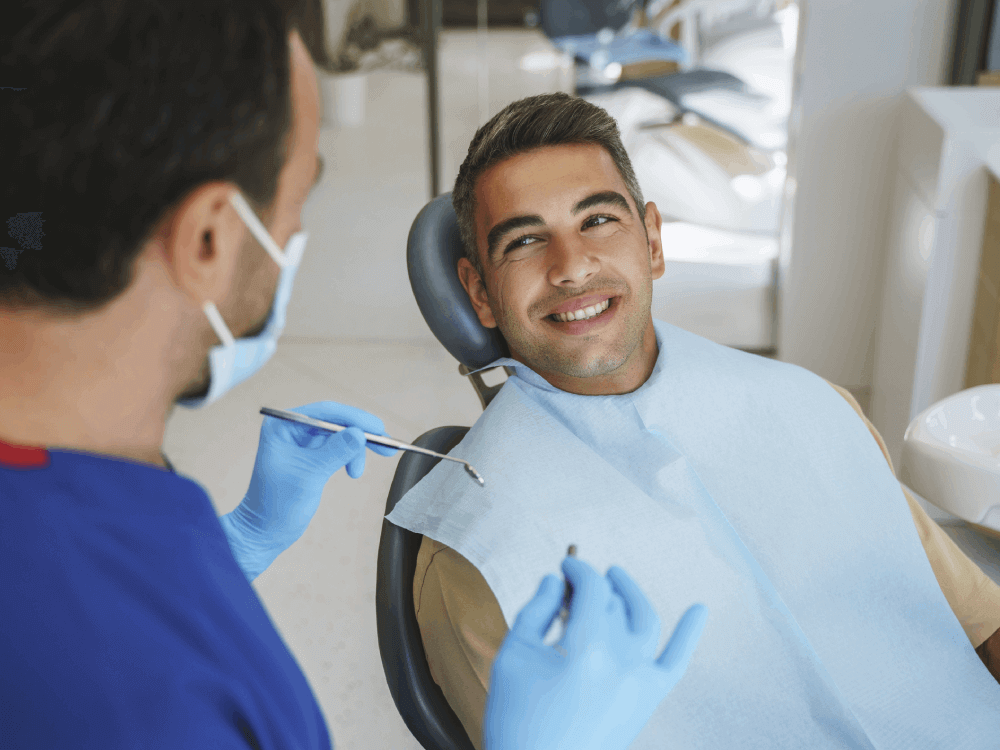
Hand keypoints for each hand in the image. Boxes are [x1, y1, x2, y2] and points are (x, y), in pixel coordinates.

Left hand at [219, 401, 396, 580]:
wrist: (265, 533)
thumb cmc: (276, 505)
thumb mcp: (309, 475)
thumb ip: (335, 451)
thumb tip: (360, 433)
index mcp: (282, 426)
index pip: (324, 412)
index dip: (354, 418)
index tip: (378, 429)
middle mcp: (292, 429)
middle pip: (335, 421)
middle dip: (360, 433)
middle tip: (385, 445)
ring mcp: (302, 443)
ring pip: (340, 435)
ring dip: (356, 450)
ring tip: (357, 472)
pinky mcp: (311, 457)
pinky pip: (337, 448)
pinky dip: (349, 457)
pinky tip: (353, 471)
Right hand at [483, 557, 707, 749]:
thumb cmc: (517, 719)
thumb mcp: (513, 656)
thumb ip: (534, 610)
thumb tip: (553, 582)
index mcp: (585, 646)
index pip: (590, 588)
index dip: (577, 569)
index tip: (564, 566)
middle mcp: (620, 660)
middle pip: (613, 602)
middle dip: (593, 585)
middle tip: (574, 584)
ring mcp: (639, 681)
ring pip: (644, 620)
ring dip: (631, 593)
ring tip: (616, 579)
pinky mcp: (647, 700)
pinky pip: (676, 661)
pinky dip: (690, 633)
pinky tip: (700, 609)